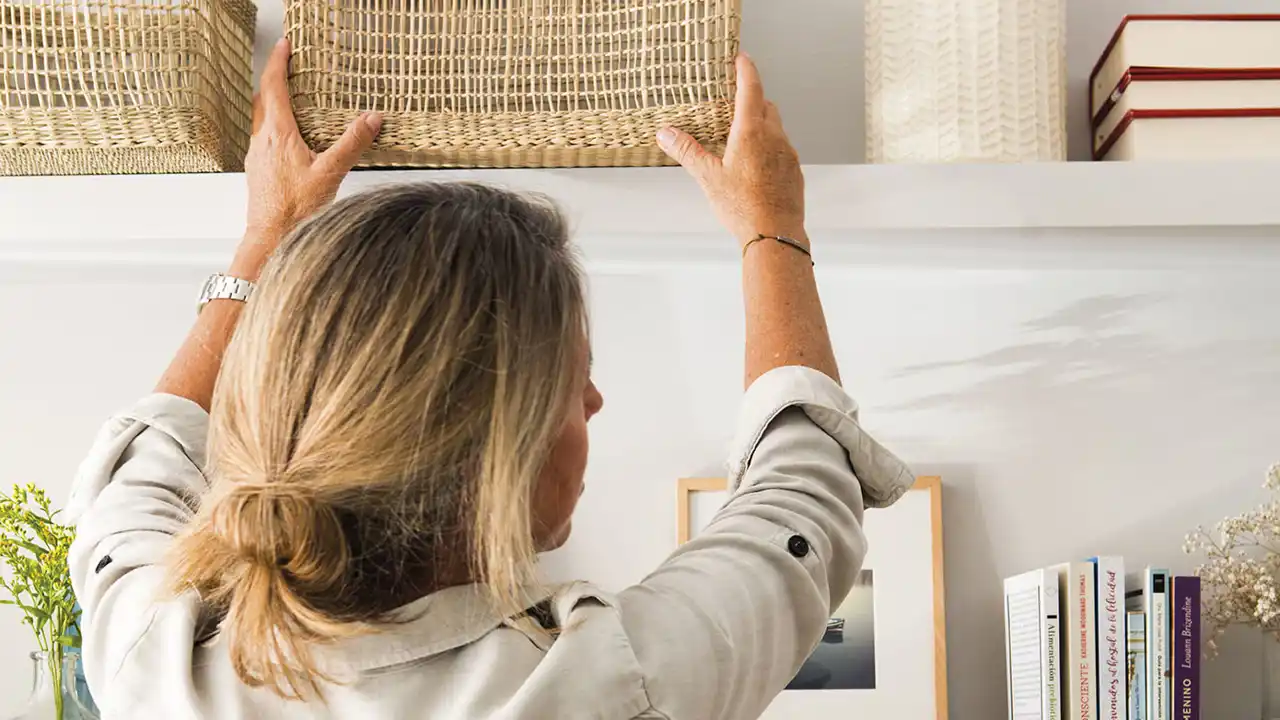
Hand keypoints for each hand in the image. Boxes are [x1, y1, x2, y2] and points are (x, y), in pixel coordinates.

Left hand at [234, 38, 382, 279]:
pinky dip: (273, 125)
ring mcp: (257, 156)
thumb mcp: (330, 174)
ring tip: (288, 98)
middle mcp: (262, 141)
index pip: (273, 86)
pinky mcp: (258, 170)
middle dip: (272, 78)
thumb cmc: (294, 211)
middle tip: (285, 65)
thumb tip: (371, 119)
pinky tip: (288, 139)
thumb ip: (351, 144)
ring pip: (259, 117)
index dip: (278, 62)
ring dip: (270, 101)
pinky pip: (262, 137)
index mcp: (278, 134)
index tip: (286, 46)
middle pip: (261, 97)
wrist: (270, 239)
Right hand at [657, 53, 804, 247]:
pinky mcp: (794, 171)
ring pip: (776, 128)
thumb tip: (667, 133)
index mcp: (751, 132)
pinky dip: (769, 147)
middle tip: (736, 99)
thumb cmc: (744, 208)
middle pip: (766, 105)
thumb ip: (687, 151)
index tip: (741, 58)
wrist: (775, 235)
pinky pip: (782, 149)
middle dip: (752, 98)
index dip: (745, 70)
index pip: (750, 89)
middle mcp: (774, 138)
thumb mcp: (708, 177)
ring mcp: (787, 154)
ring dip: (761, 124)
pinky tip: (755, 164)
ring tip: (741, 135)